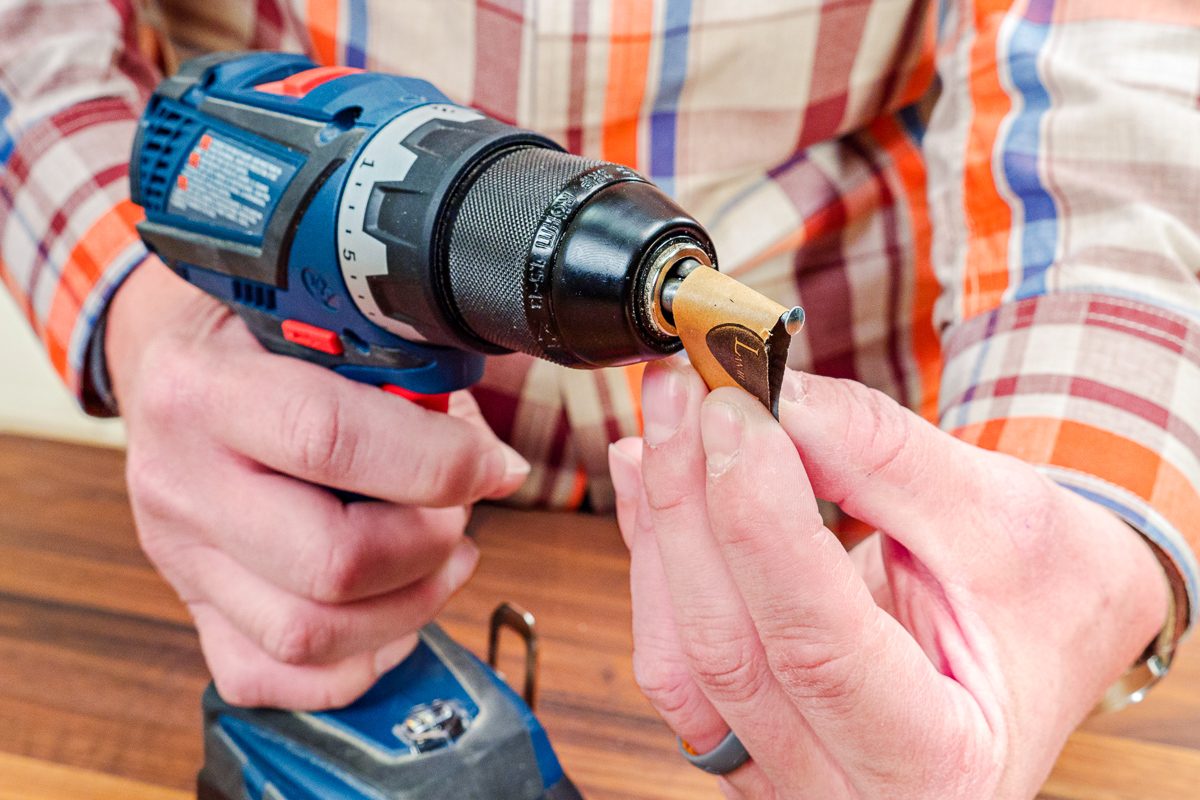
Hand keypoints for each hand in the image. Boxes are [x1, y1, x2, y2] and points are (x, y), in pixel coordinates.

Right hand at [105, 259, 528, 709]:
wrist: (172, 372)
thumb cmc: (264, 342)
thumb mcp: (325, 322)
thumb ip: (406, 381)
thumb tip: (495, 468)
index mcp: (202, 389)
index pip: (329, 440)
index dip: (438, 464)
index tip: (492, 465)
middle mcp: (178, 483)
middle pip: (329, 563)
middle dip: (429, 545)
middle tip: (457, 511)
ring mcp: (180, 559)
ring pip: (308, 636)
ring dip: (408, 606)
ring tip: (441, 557)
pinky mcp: (193, 611)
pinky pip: (277, 677)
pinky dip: (355, 660)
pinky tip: (389, 608)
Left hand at [609, 361, 1167, 798]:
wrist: (1055, 636)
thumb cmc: (1052, 598)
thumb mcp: (1003, 516)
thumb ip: (880, 457)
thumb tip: (776, 399)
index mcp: (940, 761)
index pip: (817, 646)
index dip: (759, 519)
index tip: (734, 412)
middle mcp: (851, 791)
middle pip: (729, 649)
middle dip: (691, 503)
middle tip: (685, 392)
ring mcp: (783, 772)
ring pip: (680, 659)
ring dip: (661, 525)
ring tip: (664, 422)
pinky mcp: (744, 737)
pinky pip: (674, 654)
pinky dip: (656, 557)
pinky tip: (650, 478)